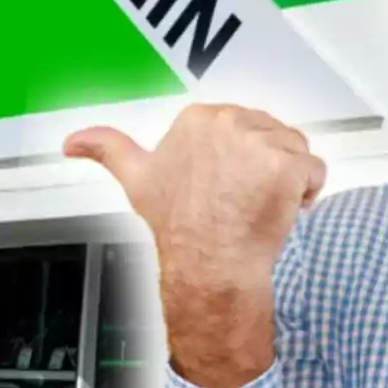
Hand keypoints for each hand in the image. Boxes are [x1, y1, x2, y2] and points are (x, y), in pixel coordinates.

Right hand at [62, 104, 326, 387]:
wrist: (210, 268)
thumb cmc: (182, 229)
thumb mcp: (138, 180)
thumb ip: (106, 150)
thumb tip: (73, 141)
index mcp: (197, 119)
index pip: (244, 126)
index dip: (241, 159)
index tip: (224, 186)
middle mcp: (227, 123)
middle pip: (272, 134)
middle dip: (266, 167)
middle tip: (243, 200)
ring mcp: (258, 143)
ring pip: (295, 151)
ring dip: (288, 181)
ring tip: (260, 207)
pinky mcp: (286, 165)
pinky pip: (314, 171)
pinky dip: (307, 194)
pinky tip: (284, 211)